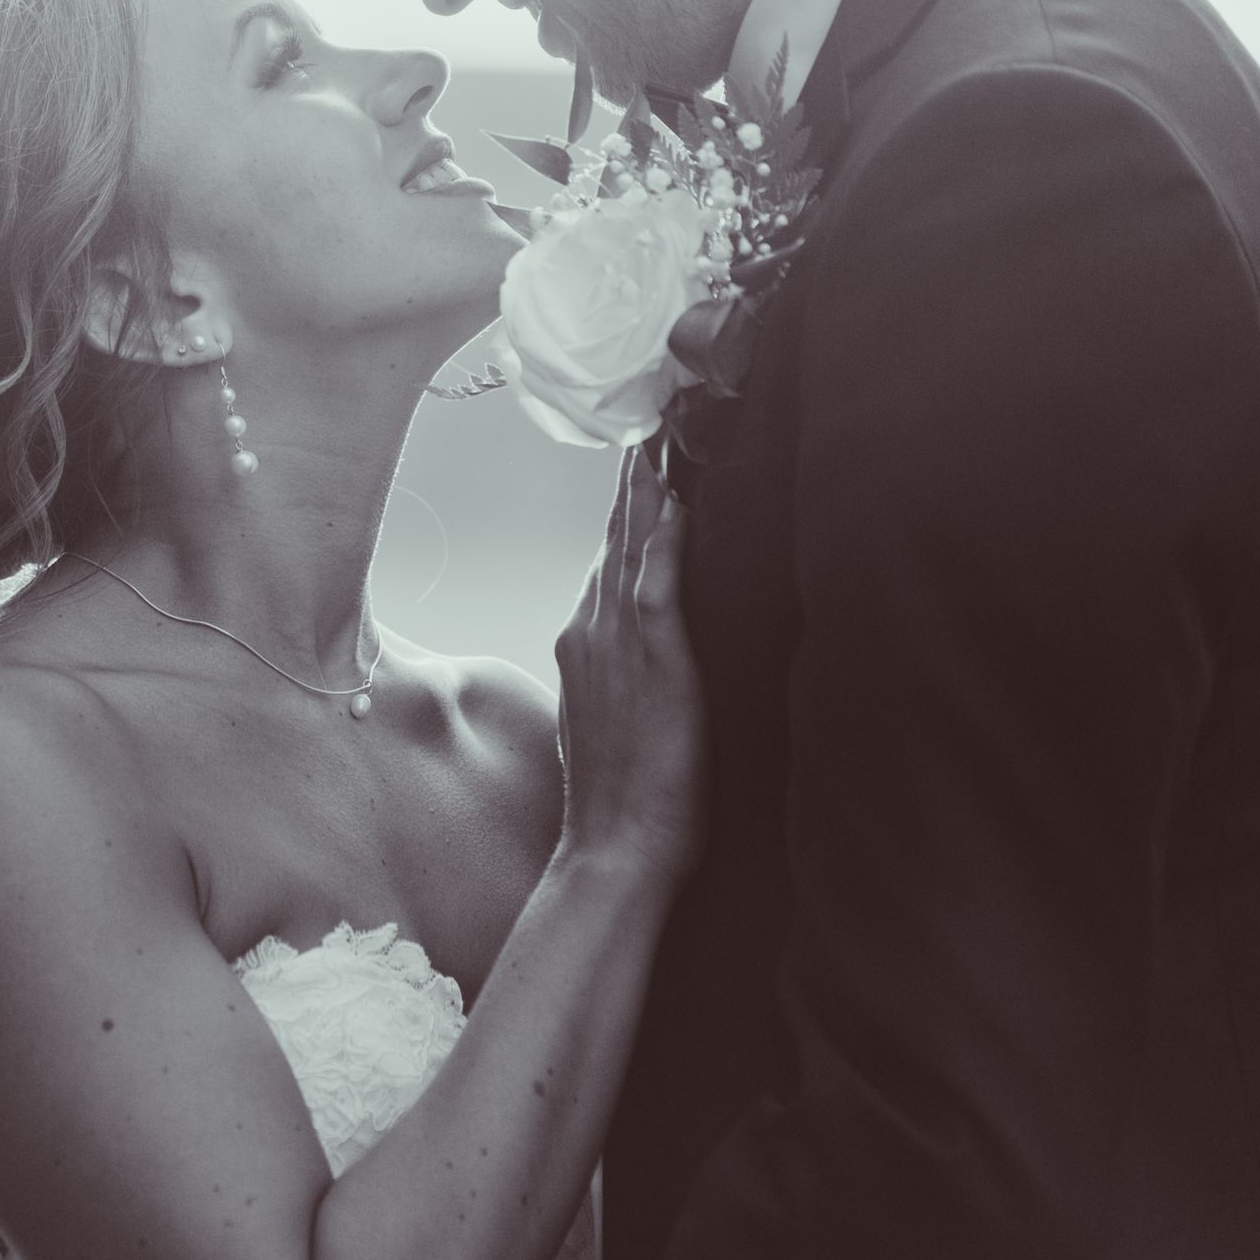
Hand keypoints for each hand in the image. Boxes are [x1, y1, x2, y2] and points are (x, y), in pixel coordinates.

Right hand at [554, 449, 705, 879]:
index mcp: (583, 641)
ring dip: (646, 485)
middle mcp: (590, 629)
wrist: (615, 849)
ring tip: (660, 428)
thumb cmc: (623, 800)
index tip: (640, 452)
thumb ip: (620, 675)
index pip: (605, 555)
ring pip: (629, 543)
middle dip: (633, 474)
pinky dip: (664, 537)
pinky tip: (676, 498)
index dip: (624, 504)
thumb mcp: (610, 721)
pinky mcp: (652, 660)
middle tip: (648, 410)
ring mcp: (617, 642)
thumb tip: (642, 651)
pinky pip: (655, 583)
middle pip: (613, 533)